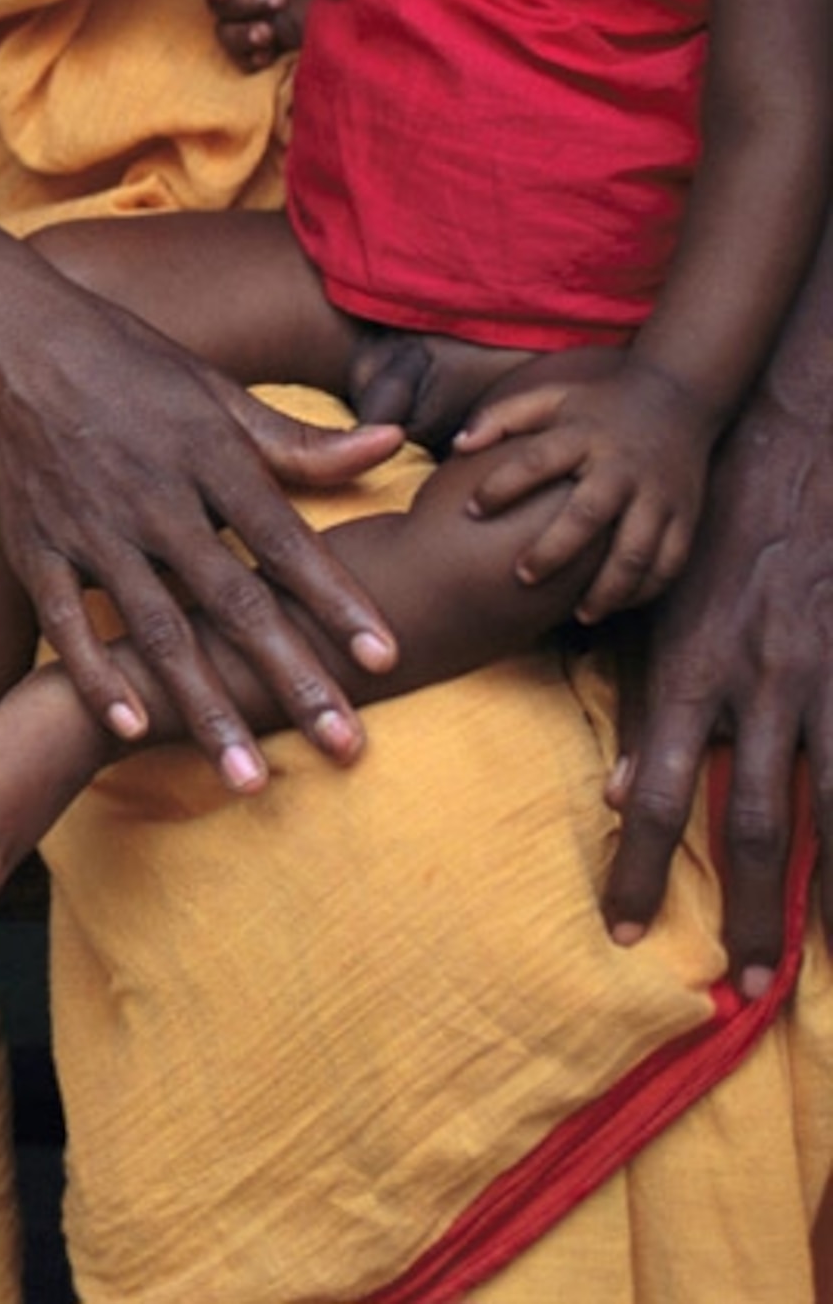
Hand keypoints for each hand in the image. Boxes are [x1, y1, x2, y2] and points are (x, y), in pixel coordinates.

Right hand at [0, 250, 401, 784]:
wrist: (0, 333)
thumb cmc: (119, 357)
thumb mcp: (211, 386)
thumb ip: (294, 438)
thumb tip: (390, 444)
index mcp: (206, 453)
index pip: (286, 540)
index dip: (336, 599)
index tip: (384, 656)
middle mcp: (153, 496)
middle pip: (234, 602)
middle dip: (292, 678)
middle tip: (345, 745)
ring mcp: (88, 525)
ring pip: (158, 630)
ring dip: (205, 706)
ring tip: (246, 776)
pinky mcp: (31, 543)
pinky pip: (65, 621)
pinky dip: (96, 675)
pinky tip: (131, 728)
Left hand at [455, 357, 709, 621]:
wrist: (678, 400)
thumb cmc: (596, 407)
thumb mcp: (550, 399)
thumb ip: (501, 418)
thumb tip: (458, 445)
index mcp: (583, 437)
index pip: (537, 461)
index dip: (503, 485)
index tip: (472, 510)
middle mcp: (622, 468)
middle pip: (589, 514)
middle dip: (554, 550)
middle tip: (521, 577)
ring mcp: (659, 495)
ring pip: (637, 551)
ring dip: (609, 588)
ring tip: (579, 615)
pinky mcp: (685, 516)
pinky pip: (670, 562)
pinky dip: (646, 590)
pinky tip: (616, 606)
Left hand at [601, 382, 832, 995]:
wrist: (799, 448)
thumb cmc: (715, 528)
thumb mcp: (656, 605)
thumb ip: (639, 698)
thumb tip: (619, 796)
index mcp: (691, 673)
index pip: (656, 794)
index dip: (641, 869)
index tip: (627, 930)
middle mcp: (761, 690)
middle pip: (754, 826)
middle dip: (749, 912)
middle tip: (745, 981)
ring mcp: (826, 683)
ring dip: (828, 896)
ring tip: (823, 960)